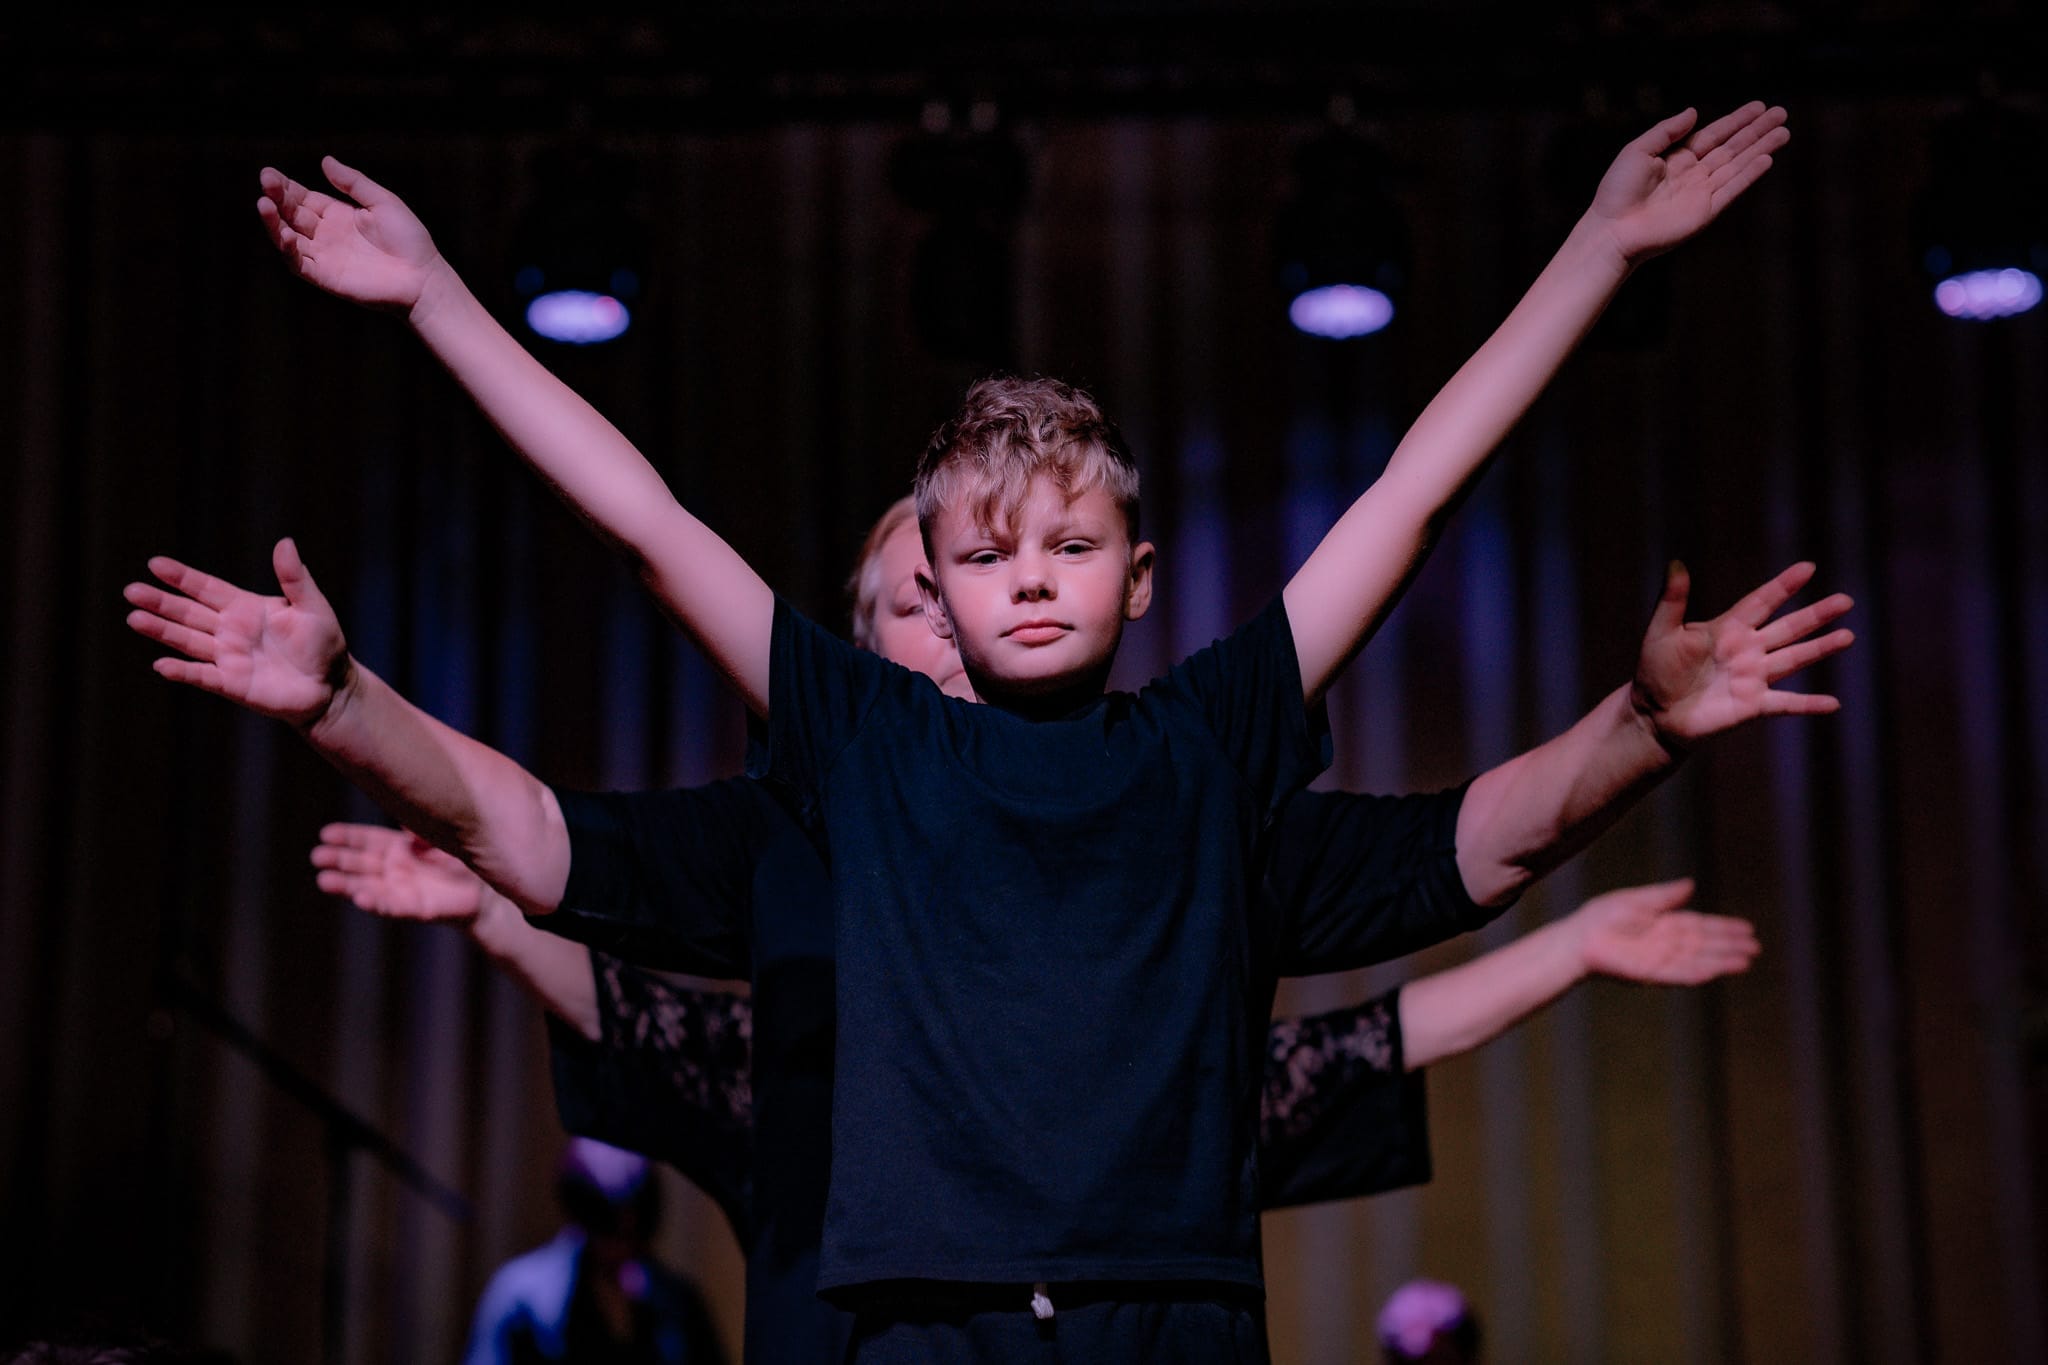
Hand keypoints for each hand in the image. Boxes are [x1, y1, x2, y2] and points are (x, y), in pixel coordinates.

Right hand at [125, 538, 348, 728]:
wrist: (331, 687)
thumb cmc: (323, 644)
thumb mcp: (313, 607)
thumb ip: (295, 578)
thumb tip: (285, 542)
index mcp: (245, 607)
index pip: (206, 588)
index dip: (182, 577)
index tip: (155, 564)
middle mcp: (229, 630)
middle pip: (188, 612)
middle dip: (160, 602)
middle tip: (131, 591)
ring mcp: (228, 657)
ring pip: (187, 640)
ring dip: (162, 631)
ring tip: (134, 619)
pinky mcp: (231, 683)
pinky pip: (202, 675)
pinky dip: (182, 671)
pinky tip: (161, 664)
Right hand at [257, 157, 441, 311]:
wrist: (423, 278)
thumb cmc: (409, 239)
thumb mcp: (383, 202)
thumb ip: (354, 183)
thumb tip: (325, 161)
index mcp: (338, 214)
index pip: (302, 197)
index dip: (284, 186)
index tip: (269, 174)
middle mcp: (326, 234)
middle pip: (291, 214)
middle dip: (276, 198)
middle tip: (265, 182)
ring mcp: (324, 256)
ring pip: (288, 238)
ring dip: (273, 222)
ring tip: (263, 204)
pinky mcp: (325, 277)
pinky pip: (299, 263)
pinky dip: (289, 250)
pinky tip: (286, 235)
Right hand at [311, 823, 486, 921]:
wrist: (484, 891)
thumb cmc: (462, 860)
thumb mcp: (442, 839)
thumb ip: (422, 831)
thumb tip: (406, 819)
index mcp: (398, 847)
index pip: (366, 840)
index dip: (346, 837)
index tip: (325, 834)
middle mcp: (393, 869)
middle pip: (360, 863)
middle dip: (338, 860)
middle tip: (317, 856)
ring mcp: (399, 890)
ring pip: (367, 886)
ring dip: (345, 885)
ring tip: (324, 880)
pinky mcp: (412, 908)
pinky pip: (391, 906)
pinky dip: (375, 903)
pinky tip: (359, 898)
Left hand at [1575, 879, 1759, 984]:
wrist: (1578, 938)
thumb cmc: (1601, 917)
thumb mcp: (1637, 900)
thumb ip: (1665, 896)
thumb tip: (1692, 884)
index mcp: (1665, 924)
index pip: (1702, 926)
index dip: (1725, 927)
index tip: (1748, 928)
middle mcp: (1668, 944)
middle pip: (1706, 945)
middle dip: (1730, 946)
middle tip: (1756, 947)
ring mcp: (1662, 960)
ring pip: (1699, 960)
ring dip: (1722, 961)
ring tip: (1747, 960)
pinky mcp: (1651, 973)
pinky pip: (1680, 974)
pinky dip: (1699, 972)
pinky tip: (1717, 970)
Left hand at [1589, 101, 1789, 264]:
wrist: (1612, 230)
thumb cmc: (1617, 190)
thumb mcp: (1638, 150)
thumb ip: (1667, 131)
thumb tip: (1694, 111)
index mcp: (1676, 159)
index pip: (1713, 135)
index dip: (1736, 121)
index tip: (1758, 107)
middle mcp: (1693, 175)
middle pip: (1732, 147)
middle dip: (1756, 131)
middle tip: (1781, 113)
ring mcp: (1701, 193)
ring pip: (1737, 165)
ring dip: (1761, 148)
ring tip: (1784, 132)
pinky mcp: (1705, 212)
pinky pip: (1732, 189)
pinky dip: (1749, 174)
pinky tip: (1766, 158)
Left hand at [1631, 560, 1852, 749]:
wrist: (1654, 713)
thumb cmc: (1655, 671)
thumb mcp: (1661, 632)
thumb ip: (1673, 600)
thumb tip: (1676, 563)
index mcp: (1728, 629)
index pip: (1761, 602)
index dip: (1783, 586)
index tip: (1808, 568)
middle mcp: (1747, 650)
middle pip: (1788, 628)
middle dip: (1816, 614)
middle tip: (1845, 600)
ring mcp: (1753, 678)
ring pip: (1794, 659)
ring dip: (1820, 649)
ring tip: (1847, 636)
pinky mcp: (1753, 706)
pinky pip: (1786, 704)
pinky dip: (1809, 704)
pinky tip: (1833, 704)